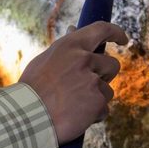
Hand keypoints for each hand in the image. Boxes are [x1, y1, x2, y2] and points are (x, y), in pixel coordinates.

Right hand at [19, 21, 125, 142]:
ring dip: (96, 99)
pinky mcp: (97, 102)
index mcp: (71, 45)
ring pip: (107, 90)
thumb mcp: (45, 60)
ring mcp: (93, 81)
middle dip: (105, 76)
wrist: (26, 117)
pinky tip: (75, 117)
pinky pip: (103, 109)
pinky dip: (92, 116)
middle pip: (112, 65)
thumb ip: (65, 48)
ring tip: (73, 106)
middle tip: (89, 86)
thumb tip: (73, 30)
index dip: (116, 33)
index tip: (122, 39)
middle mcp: (84, 60)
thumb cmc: (32, 90)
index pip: (101, 30)